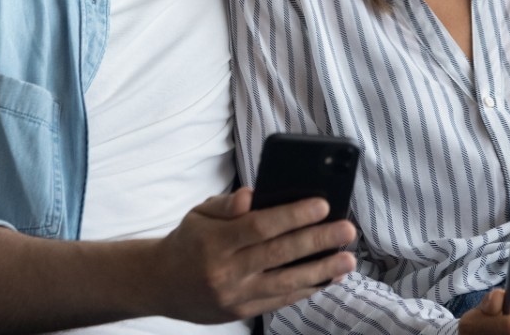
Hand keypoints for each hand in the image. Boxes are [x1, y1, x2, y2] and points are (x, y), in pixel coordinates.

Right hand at [152, 187, 355, 323]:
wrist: (162, 284)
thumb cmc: (188, 240)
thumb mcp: (199, 213)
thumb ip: (226, 204)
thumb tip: (251, 195)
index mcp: (215, 242)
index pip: (260, 226)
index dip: (293, 215)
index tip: (322, 204)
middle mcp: (227, 272)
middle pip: (279, 254)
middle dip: (317, 241)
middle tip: (347, 230)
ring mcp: (236, 296)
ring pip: (285, 283)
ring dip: (321, 271)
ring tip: (348, 259)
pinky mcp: (241, 313)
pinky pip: (280, 300)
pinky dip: (306, 289)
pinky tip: (327, 278)